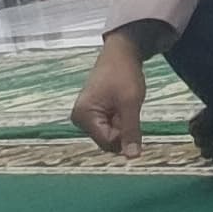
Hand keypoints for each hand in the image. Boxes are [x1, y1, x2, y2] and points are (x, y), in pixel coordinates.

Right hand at [69, 34, 149, 156]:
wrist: (120, 54)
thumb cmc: (124, 74)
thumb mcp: (130, 103)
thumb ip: (131, 131)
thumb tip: (133, 157)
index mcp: (83, 116)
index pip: (109, 142)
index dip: (124, 133)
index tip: (126, 110)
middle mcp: (79, 119)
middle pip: (108, 142)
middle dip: (122, 128)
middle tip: (125, 106)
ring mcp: (85, 118)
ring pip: (111, 136)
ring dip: (122, 124)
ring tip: (121, 103)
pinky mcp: (92, 115)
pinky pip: (110, 128)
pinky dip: (119, 119)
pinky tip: (118, 104)